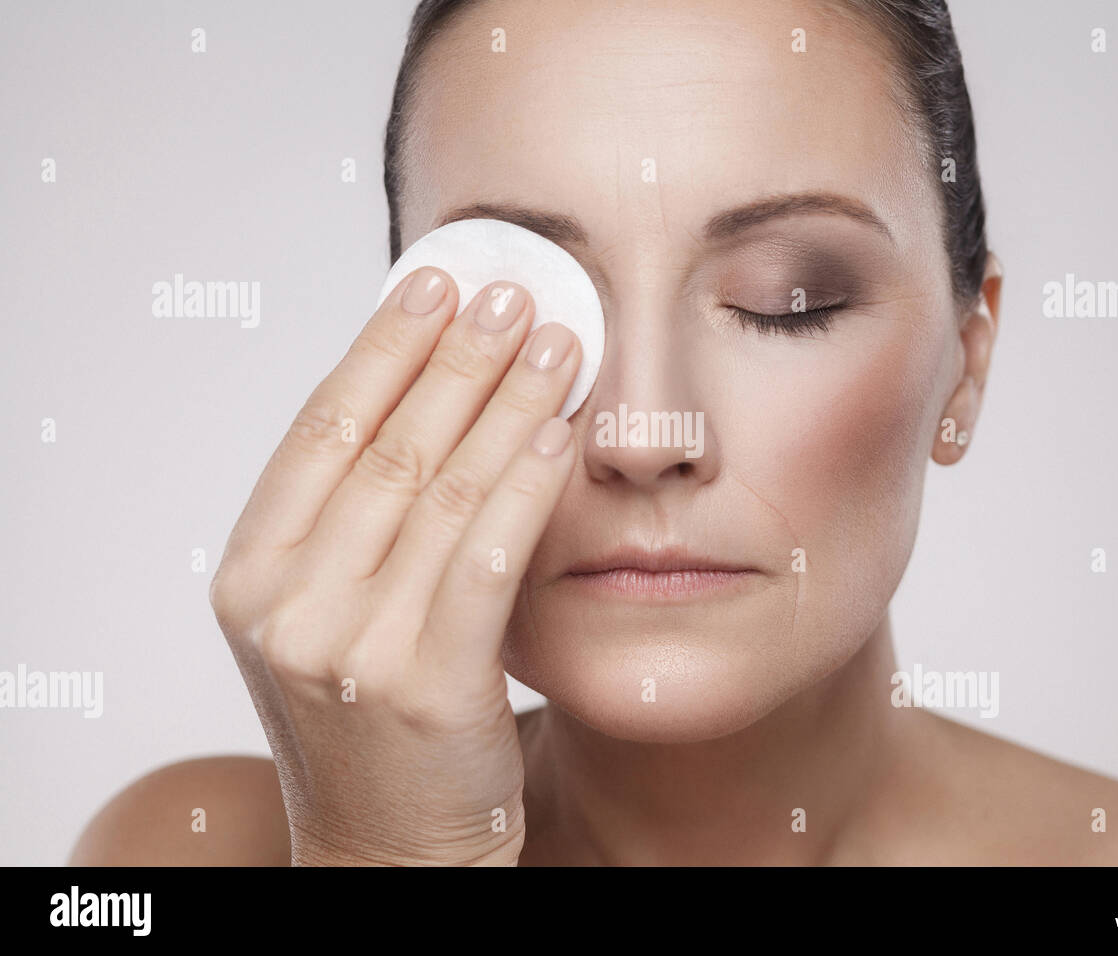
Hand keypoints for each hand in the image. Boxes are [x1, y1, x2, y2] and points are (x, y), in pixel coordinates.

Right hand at [208, 268, 579, 864]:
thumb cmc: (368, 724)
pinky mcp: (428, 682)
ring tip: (557, 341)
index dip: (382, 347)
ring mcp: (352, 645)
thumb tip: (427, 392)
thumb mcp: (328, 615)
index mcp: (252, 574)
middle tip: (511, 290)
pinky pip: (487, 556)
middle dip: (457, 356)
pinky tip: (562, 432)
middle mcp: (289, 604)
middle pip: (386, 446)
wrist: (387, 849)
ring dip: (507, 403)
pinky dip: (527, 483)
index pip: (321, 430)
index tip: (433, 283)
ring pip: (442, 489)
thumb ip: (354, 522)